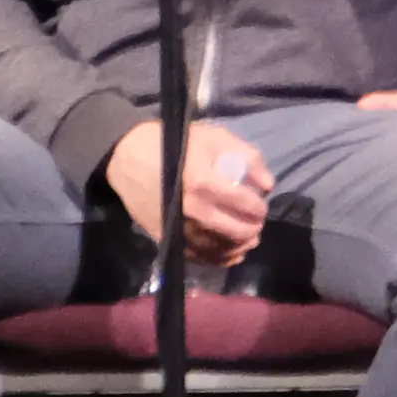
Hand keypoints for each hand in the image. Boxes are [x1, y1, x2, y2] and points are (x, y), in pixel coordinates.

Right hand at [104, 118, 280, 262]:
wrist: (128, 157)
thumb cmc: (175, 144)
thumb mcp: (214, 138)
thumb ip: (247, 158)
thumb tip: (268, 185)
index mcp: (205, 182)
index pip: (246, 205)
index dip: (259, 208)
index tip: (261, 205)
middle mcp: (193, 210)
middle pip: (236, 232)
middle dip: (253, 229)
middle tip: (256, 223)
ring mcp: (179, 228)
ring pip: (220, 249)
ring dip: (240, 246)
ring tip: (248, 240)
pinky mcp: (168, 238)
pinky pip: (200, 257)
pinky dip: (219, 259)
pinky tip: (230, 253)